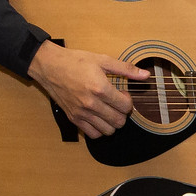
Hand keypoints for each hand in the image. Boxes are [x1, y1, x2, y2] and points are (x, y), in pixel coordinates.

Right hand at [27, 40, 145, 137]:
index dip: (128, 101)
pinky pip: (93, 134)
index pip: (125, 107)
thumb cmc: (75, 61)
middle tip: (116, 102)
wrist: (50, 66)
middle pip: (119, 121)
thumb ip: (126, 69)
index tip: (122, 94)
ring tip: (108, 110)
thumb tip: (146, 75)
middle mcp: (91, 104)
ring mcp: (81, 113)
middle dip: (122, 113)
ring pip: (108, 130)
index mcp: (100, 88)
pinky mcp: (73, 118)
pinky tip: (98, 117)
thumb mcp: (102, 60)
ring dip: (112, 122)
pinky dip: (99, 129)